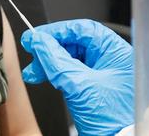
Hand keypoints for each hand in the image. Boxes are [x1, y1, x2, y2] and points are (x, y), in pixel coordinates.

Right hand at [20, 19, 133, 135]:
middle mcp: (111, 60)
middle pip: (74, 43)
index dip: (56, 31)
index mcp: (116, 52)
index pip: (82, 29)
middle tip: (32, 54)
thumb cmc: (111, 119)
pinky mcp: (94, 87)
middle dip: (49, 50)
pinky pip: (72, 72)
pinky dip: (56, 74)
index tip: (36, 37)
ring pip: (70, 58)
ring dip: (49, 63)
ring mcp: (103, 74)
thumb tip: (38, 40)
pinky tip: (43, 77)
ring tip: (33, 72)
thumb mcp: (77, 84)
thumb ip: (54, 59)